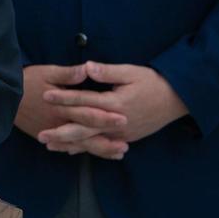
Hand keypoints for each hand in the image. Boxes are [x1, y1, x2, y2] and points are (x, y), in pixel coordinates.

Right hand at [17, 64, 128, 159]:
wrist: (1, 97)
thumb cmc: (25, 81)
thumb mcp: (46, 72)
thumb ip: (68, 74)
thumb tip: (88, 69)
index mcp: (62, 106)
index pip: (88, 112)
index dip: (106, 117)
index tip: (124, 119)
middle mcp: (59, 122)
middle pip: (87, 134)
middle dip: (107, 140)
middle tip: (126, 146)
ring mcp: (52, 131)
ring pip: (79, 144)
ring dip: (98, 149)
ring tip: (117, 154)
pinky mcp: (45, 134)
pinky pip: (66, 146)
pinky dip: (80, 150)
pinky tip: (91, 153)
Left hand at [42, 61, 187, 145]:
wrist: (177, 100)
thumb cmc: (153, 82)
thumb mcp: (131, 72)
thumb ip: (107, 72)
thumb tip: (86, 66)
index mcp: (115, 103)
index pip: (84, 100)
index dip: (64, 98)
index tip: (45, 95)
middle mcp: (116, 122)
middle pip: (84, 128)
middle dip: (61, 132)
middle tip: (41, 135)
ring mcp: (121, 133)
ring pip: (91, 141)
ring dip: (70, 144)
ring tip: (50, 146)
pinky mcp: (126, 137)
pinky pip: (102, 145)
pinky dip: (86, 148)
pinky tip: (71, 150)